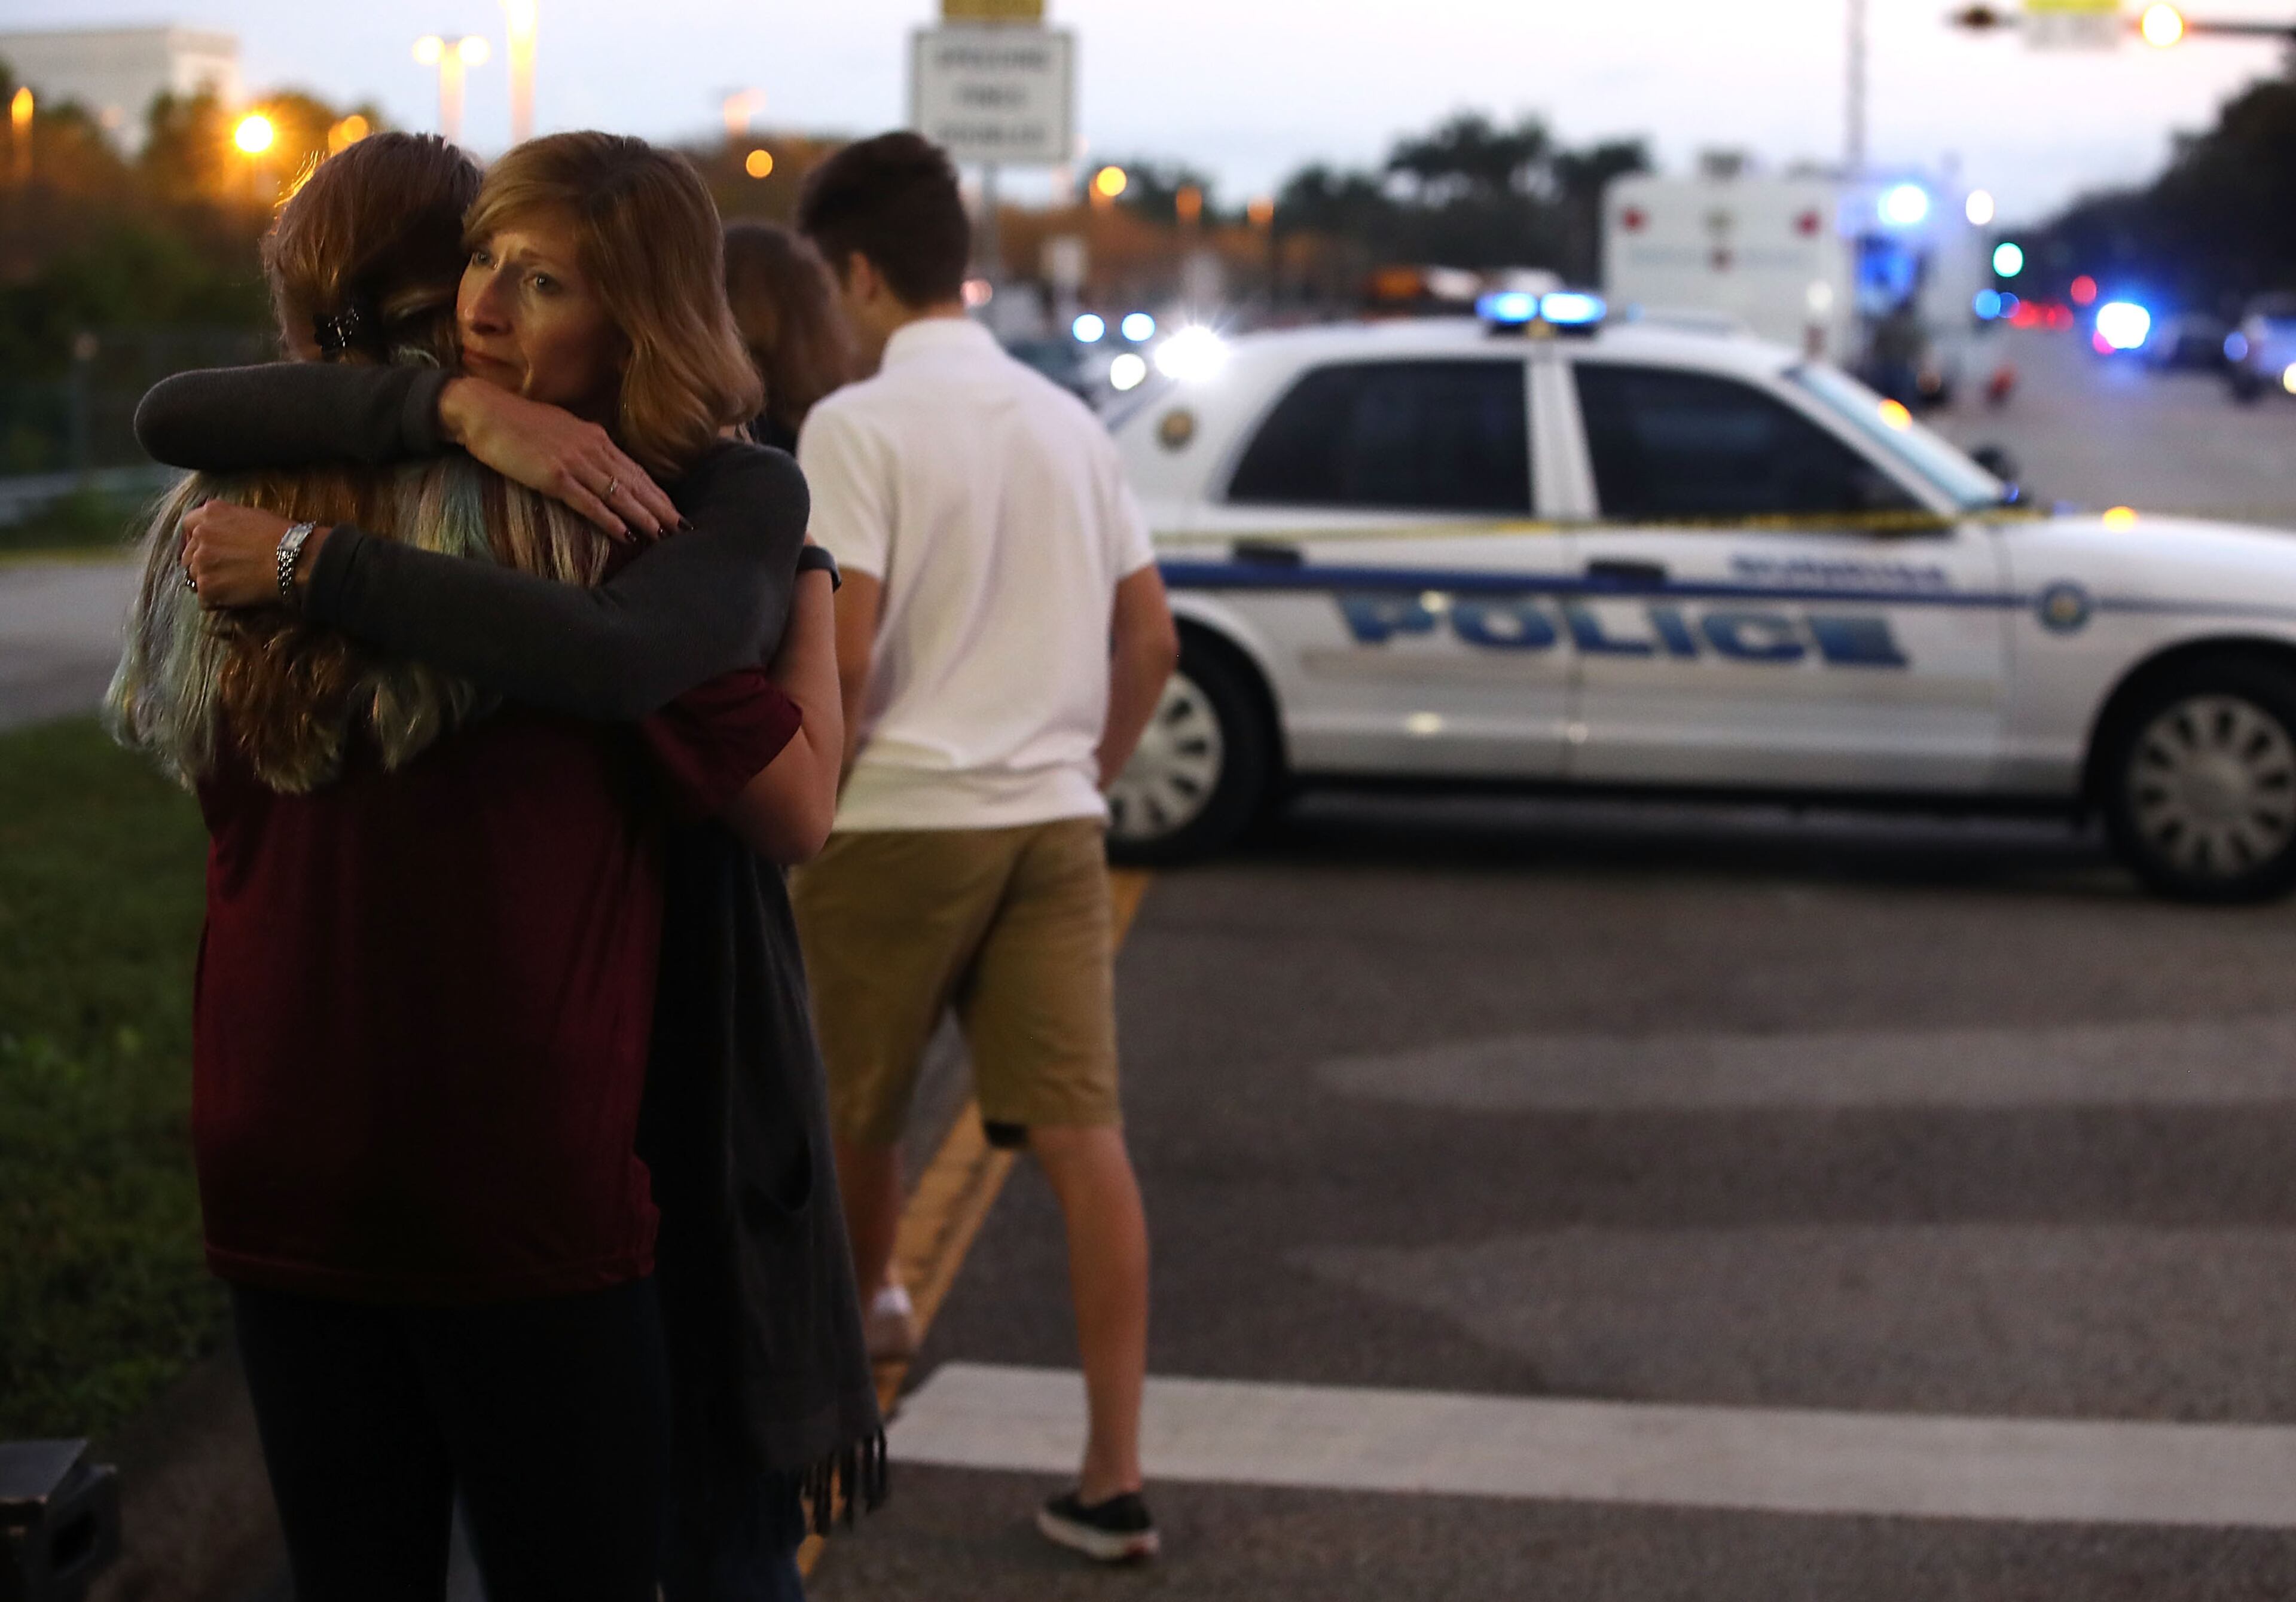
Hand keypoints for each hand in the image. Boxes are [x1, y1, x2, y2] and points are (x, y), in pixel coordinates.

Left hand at [181, 501, 298, 609]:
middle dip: (202, 562)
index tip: (207, 547)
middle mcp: (200, 535)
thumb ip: (228, 523)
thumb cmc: (283, 538)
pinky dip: (218, 600)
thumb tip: (224, 535)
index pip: (189, 525)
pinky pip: (205, 598)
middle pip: (188, 554)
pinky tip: (237, 597)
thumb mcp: (251, 516)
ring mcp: (201, 562)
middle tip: (224, 571)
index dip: (197, 538)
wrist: (295, 560)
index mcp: (211, 514)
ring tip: (233, 586)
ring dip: (210, 581)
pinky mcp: (207, 587)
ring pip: (194, 576)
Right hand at [438, 378, 678, 540]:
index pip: (635, 470)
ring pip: (618, 493)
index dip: (657, 492)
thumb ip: (584, 446)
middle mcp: (591, 448)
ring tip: (663, 535)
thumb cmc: (517, 422)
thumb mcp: (561, 429)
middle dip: (660, 506)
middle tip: (682, 528)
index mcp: (594, 437)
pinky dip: (608, 518)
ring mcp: (574, 462)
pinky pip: (588, 502)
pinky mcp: (553, 476)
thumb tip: (601, 462)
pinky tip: (624, 533)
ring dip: (642, 515)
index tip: (674, 510)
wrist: (483, 411)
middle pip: (635, 482)